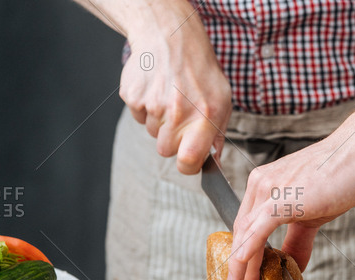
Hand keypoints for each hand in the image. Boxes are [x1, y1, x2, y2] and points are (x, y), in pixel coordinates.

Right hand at [120, 8, 230, 173]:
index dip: (187, 166)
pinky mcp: (132, 96)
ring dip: (159, 122)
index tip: (188, 162)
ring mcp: (152, 104)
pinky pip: (137, 116)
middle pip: (165, 151)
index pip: (188, 160)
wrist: (171, 38)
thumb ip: (217, 134)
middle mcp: (177, 112)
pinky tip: (156, 90)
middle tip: (180, 119)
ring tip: (169, 98)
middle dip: (172, 141)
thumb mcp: (222, 101)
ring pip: (151, 133)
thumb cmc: (200, 72)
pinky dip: (145, 108)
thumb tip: (213, 162)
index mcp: (204, 116)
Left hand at [226, 128, 354, 279]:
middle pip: (241, 230)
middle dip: (239, 263)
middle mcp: (260, 184)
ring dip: (243, 264)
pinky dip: (249, 249)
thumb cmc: (341, 176)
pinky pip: (259, 229)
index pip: (246, 224)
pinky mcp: (282, 199)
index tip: (244, 274)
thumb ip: (298, 238)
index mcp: (264, 184)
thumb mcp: (313, 213)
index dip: (243, 251)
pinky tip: (243, 266)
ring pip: (247, 233)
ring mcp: (269, 189)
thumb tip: (293, 265)